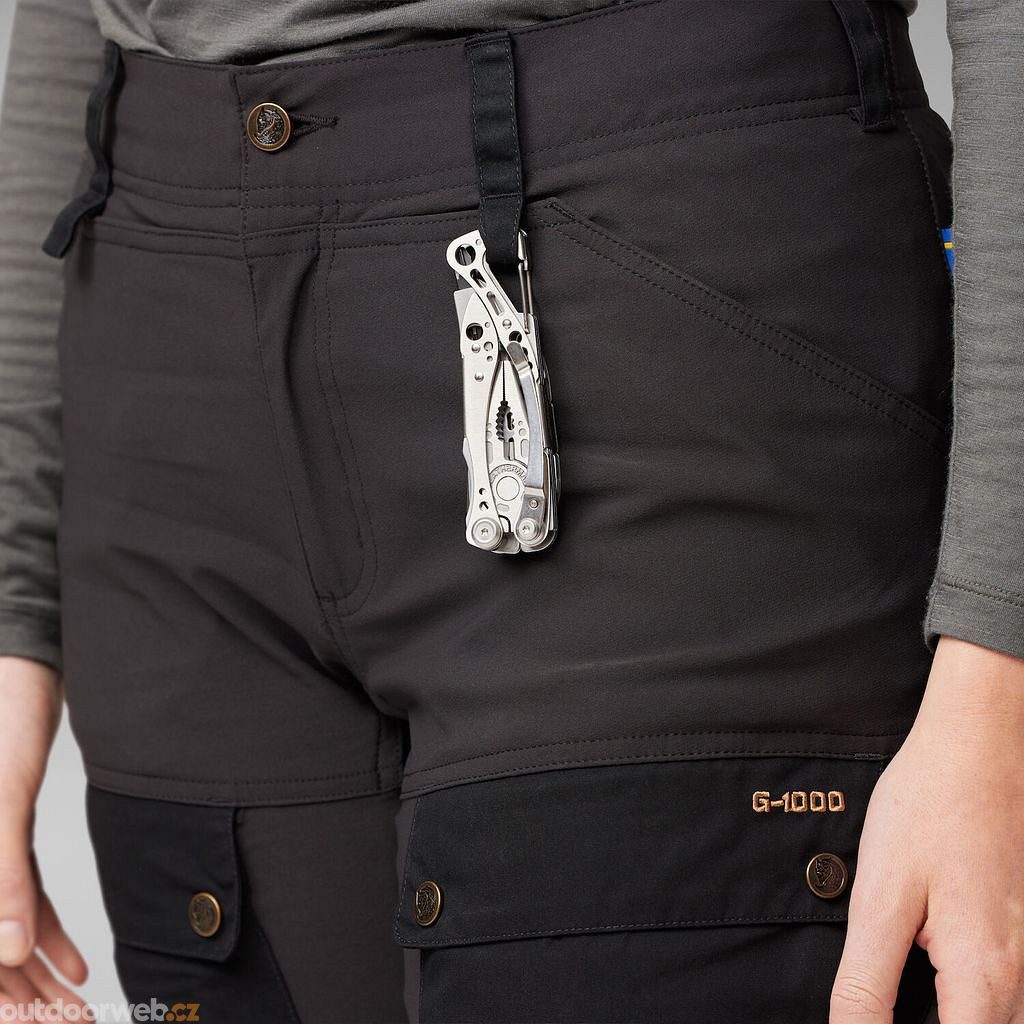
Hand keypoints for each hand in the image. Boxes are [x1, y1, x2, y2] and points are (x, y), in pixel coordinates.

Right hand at [0, 656, 87, 1015]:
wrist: (21, 663)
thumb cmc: (0, 715)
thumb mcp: (0, 795)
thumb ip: (0, 875)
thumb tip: (5, 953)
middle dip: (20, 999)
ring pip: (1, 932)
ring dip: (38, 976)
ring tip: (77, 1009)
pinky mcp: (2, 835)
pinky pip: (18, 898)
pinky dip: (44, 934)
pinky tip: (77, 963)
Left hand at [830, 635, 1023, 1022]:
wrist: (979, 744)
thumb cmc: (928, 809)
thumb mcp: (881, 898)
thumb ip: (867, 984)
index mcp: (985, 980)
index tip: (870, 1022)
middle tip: (880, 1004)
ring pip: (1002, 1020)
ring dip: (953, 1012)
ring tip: (904, 986)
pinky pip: (1007, 992)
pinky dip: (972, 1000)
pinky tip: (936, 977)